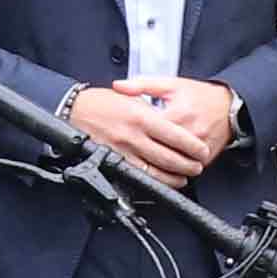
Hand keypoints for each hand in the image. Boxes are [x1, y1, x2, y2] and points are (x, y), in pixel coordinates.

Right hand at [66, 81, 210, 184]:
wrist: (73, 110)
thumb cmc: (101, 101)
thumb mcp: (131, 96)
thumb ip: (152, 109)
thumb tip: (173, 122)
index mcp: (141, 116)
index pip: (175, 135)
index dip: (192, 146)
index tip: (202, 150)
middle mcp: (133, 135)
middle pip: (168, 157)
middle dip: (188, 165)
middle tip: (198, 166)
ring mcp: (123, 151)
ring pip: (155, 171)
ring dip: (174, 177)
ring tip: (185, 176)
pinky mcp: (113, 162)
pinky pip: (138, 176)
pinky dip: (154, 181)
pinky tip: (163, 181)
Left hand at [112, 74, 241, 167]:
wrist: (230, 106)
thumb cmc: (199, 95)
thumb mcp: (170, 85)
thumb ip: (142, 85)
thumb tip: (118, 86)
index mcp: (178, 113)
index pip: (149, 131)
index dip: (133, 134)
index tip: (121, 135)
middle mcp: (190, 133)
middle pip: (160, 152)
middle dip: (142, 154)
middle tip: (128, 153)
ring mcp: (199, 148)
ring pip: (173, 165)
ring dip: (157, 166)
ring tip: (142, 162)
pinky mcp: (206, 158)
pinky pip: (186, 169)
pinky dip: (173, 170)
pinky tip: (161, 168)